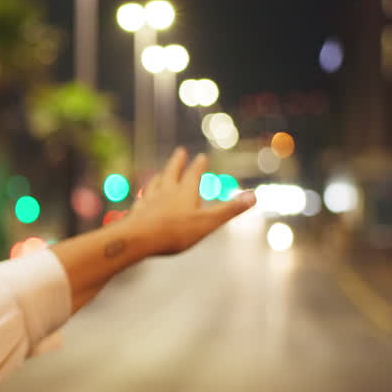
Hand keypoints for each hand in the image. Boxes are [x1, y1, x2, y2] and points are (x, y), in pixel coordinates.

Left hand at [127, 148, 254, 255]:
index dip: (198, 165)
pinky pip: (141, 199)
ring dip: (160, 176)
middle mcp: (165, 192)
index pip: (193, 174)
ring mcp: (148, 201)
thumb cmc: (174, 232)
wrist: (136, 239)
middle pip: (171, 172)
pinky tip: (142, 198)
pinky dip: (145, 195)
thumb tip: (254, 196)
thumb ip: (229, 210)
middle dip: (177, 162)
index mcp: (184, 192)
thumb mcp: (207, 223)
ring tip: (160, 173)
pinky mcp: (136, 212)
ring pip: (155, 184)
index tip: (201, 156)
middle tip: (180, 151)